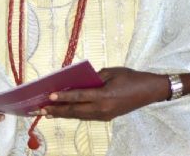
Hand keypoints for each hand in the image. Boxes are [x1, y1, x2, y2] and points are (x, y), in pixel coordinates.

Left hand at [37, 67, 169, 120]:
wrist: (149, 91)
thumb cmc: (130, 77)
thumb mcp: (111, 72)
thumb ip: (94, 78)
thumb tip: (77, 82)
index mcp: (104, 96)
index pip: (78, 97)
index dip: (63, 97)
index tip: (48, 97)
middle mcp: (103, 109)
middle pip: (75, 111)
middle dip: (56, 110)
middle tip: (40, 109)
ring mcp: (104, 115)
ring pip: (79, 116)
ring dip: (62, 114)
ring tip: (47, 112)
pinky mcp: (106, 117)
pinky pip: (86, 116)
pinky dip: (73, 114)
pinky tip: (64, 112)